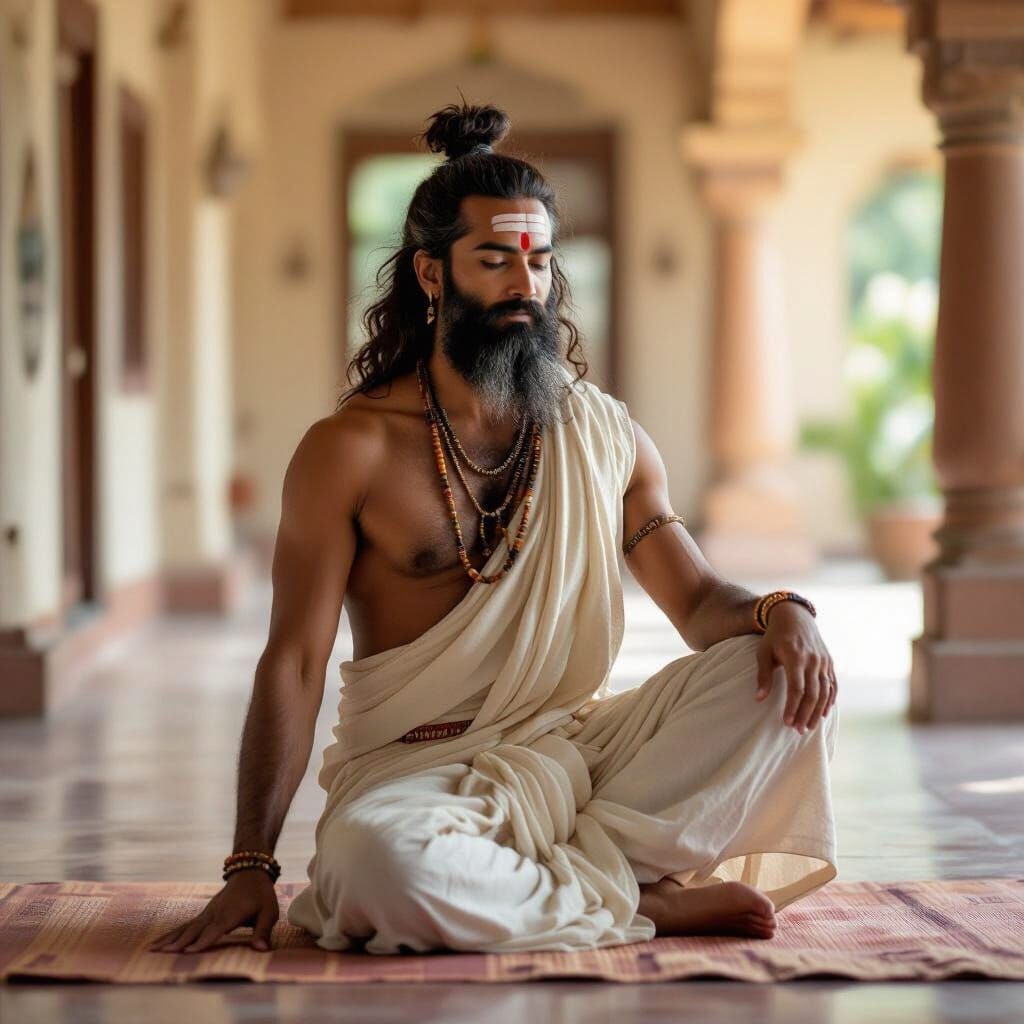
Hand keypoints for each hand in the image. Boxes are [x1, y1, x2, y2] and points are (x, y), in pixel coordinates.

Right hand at [148, 869, 279, 953]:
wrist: (250, 872)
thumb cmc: (261, 895)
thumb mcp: (269, 912)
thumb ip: (263, 931)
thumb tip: (261, 950)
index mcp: (230, 914)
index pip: (215, 930)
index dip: (202, 941)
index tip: (188, 951)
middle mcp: (214, 913)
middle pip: (195, 929)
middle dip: (179, 942)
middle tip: (163, 953)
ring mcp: (206, 913)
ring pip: (186, 927)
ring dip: (170, 939)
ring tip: (152, 950)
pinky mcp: (203, 914)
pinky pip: (185, 925)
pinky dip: (171, 934)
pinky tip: (158, 944)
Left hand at [753, 602, 836, 733]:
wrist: (795, 616)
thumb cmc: (774, 636)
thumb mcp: (764, 652)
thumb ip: (763, 675)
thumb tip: (758, 699)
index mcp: (795, 657)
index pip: (796, 688)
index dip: (792, 707)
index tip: (786, 722)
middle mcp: (812, 660)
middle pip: (813, 693)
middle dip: (805, 714)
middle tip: (798, 730)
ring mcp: (823, 661)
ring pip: (825, 691)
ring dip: (817, 711)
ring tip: (809, 726)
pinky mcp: (829, 662)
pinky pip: (833, 684)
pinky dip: (830, 700)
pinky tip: (823, 713)